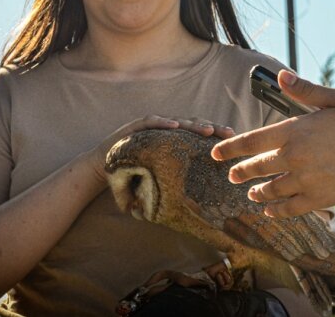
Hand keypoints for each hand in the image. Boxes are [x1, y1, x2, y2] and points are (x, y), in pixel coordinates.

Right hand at [88, 115, 235, 182]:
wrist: (101, 167)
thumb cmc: (131, 174)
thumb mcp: (155, 180)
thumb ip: (170, 187)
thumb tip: (192, 212)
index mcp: (173, 141)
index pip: (198, 136)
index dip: (216, 137)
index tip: (234, 142)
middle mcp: (165, 131)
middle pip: (193, 126)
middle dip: (212, 128)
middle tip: (229, 134)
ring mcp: (151, 127)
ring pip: (176, 122)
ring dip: (192, 125)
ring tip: (207, 130)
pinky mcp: (136, 127)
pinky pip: (151, 122)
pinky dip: (163, 123)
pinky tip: (175, 125)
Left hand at [211, 70, 334, 216]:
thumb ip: (305, 91)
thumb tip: (280, 76)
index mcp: (296, 131)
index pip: (251, 141)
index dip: (230, 148)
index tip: (215, 153)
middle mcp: (295, 158)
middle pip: (257, 168)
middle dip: (241, 172)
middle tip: (231, 176)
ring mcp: (307, 181)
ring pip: (271, 190)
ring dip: (257, 193)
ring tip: (251, 194)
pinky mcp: (321, 199)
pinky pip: (291, 209)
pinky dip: (277, 211)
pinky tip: (271, 212)